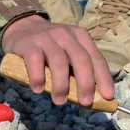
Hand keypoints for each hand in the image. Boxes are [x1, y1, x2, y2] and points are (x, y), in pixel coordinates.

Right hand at [0, 15, 114, 106]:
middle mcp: (65, 34)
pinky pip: (35, 61)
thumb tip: (89, 97)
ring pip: (59, 62)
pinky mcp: (28, 43)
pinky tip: (38, 89)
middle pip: (81, 59)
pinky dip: (38, 77)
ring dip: (61, 85)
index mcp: (80, 36)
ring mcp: (46, 37)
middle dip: (85, 83)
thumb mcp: (67, 51)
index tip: (107, 96)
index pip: (96, 57)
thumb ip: (77, 69)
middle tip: (85, 102)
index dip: (103, 77)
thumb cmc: (50, 46)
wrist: (21, 28)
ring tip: (59, 100)